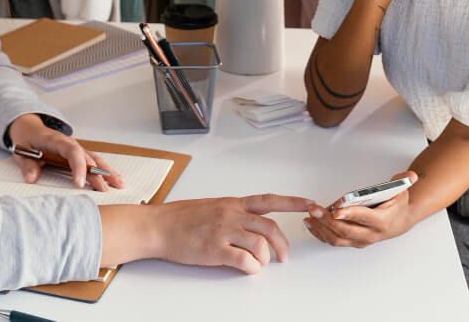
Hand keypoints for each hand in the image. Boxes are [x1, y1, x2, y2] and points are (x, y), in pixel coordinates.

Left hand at [6, 113, 124, 190]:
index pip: (72, 152)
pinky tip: (115, 178)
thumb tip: (31, 178)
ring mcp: (76, 149)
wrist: (29, 129)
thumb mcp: (22, 150)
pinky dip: (105, 170)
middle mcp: (71, 144)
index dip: (78, 167)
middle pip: (88, 158)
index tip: (79, 183)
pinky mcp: (78, 155)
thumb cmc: (27, 139)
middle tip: (106, 191)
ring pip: (95, 160)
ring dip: (107, 172)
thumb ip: (27, 165)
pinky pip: (94, 161)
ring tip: (120, 184)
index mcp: (57, 141)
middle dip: (98, 175)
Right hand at [152, 194, 312, 272]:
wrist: (157, 227)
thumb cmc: (179, 218)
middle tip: (283, 257)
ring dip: (264, 258)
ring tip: (257, 263)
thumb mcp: (210, 207)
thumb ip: (232, 213)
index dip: (293, 202)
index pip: (269, 200)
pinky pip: (244, 261)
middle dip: (282, 244)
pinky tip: (246, 268)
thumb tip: (249, 225)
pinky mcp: (215, 250)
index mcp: (232, 203)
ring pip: (260, 245)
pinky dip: (251, 268)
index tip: (310, 204)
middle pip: (270, 227)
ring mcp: (223, 231)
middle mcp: (231, 214)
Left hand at [303, 171, 418, 247]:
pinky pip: (333, 241)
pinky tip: (310, 224)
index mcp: (382, 221)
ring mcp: (360, 240)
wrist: (398, 222)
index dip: (350, 215)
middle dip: (327, 220)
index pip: (364, 219)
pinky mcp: (352, 242)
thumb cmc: (396, 206)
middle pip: (346, 230)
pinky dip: (320, 233)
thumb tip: (410, 176)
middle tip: (314, 210)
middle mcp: (370, 234)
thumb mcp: (401, 191)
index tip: (336, 210)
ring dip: (320, 228)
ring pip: (337, 238)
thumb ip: (402, 182)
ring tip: (309, 216)